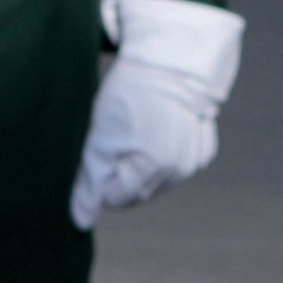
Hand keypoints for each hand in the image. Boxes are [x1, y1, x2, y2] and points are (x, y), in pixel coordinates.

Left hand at [72, 0, 241, 230]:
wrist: (167, 61)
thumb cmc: (126, 97)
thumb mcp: (100, 137)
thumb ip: (90, 181)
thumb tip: (79, 221)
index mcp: (154, 167)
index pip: (114, 196)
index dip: (97, 177)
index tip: (93, 152)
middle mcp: (180, 169)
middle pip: (137, 192)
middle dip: (119, 174)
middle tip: (110, 141)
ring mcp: (195, 161)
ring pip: (157, 181)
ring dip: (140, 167)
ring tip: (132, 134)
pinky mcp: (204, 151)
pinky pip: (175, 166)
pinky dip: (160, 157)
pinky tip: (153, 130)